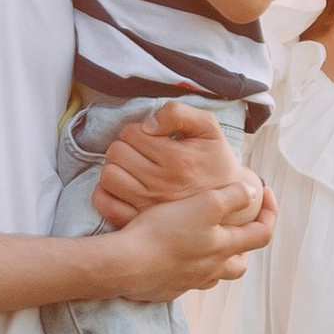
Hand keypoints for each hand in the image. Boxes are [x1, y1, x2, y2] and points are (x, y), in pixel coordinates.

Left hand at [93, 104, 253, 221]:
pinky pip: (105, 202)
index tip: (152, 138)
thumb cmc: (214, 157)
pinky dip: (106, 191)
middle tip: (143, 152)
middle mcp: (161, 184)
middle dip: (126, 146)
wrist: (228, 197)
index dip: (138, 131)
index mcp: (177, 159)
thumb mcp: (208, 126)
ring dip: (117, 167)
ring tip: (134, 167)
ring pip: (108, 175)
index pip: (130, 133)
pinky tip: (124, 184)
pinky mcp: (139, 219)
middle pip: (116, 152)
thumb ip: (178, 113)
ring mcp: (148, 205)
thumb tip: (148, 125)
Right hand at [102, 179, 272, 300]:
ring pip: (212, 275)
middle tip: (234, 230)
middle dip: (242, 247)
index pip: (262, 234)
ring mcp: (188, 282)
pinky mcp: (165, 289)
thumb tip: (252, 193)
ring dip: (214, 261)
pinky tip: (174, 258)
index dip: (270, 213)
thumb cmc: (166, 231)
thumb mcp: (205, 203)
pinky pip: (184, 282)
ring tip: (203, 244)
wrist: (127, 263)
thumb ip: (232, 197)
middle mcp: (211, 269)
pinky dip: (186, 270)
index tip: (265, 193)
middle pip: (239, 264)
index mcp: (224, 247)